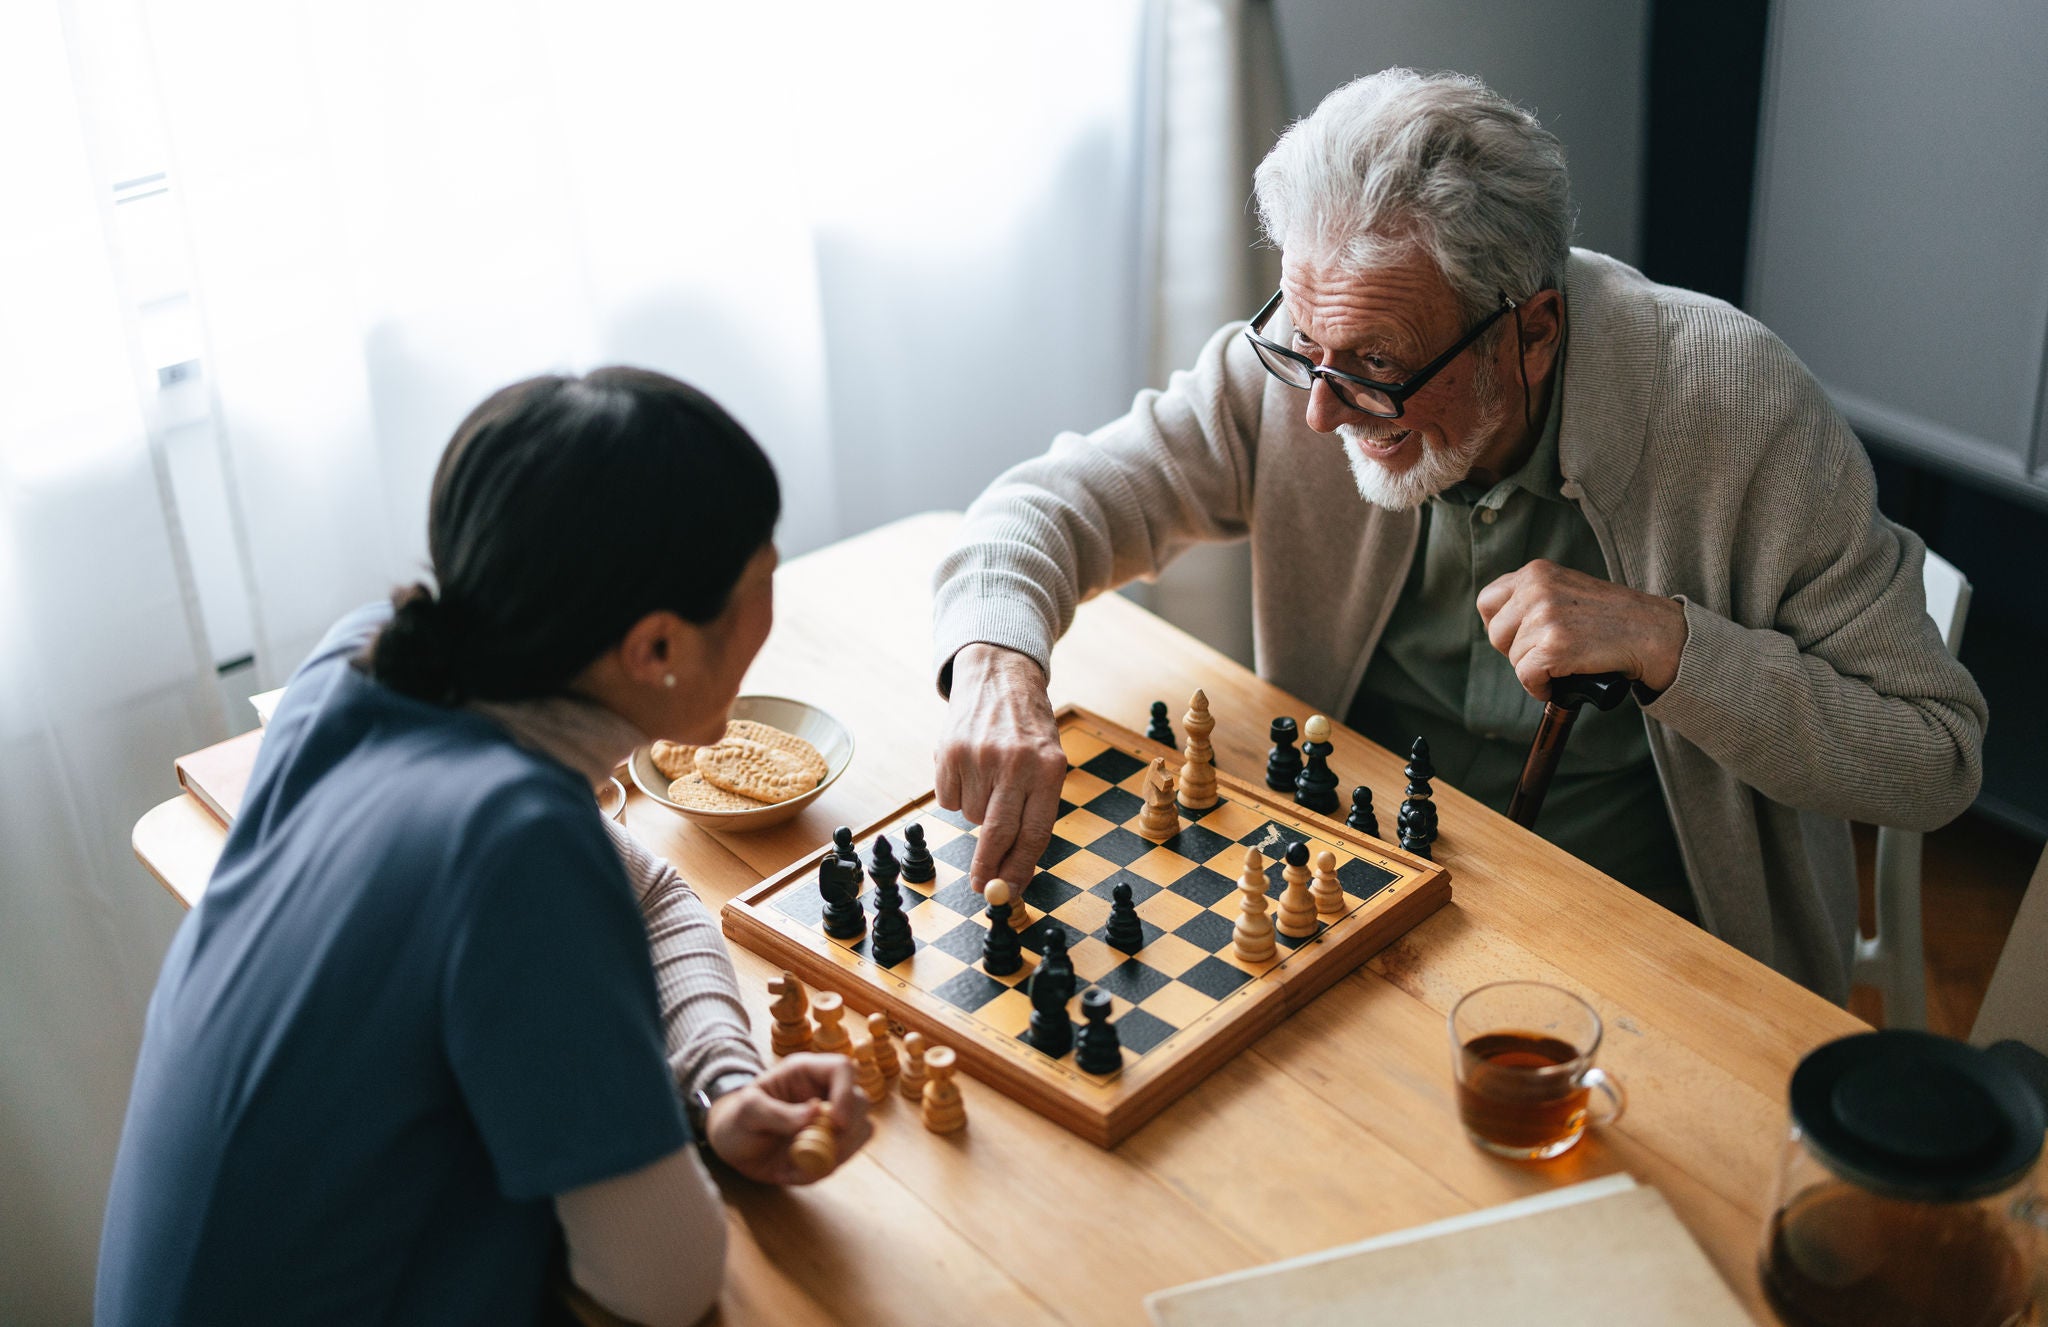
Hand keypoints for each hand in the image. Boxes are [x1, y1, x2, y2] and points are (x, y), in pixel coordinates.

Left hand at [704, 1054, 870, 1184]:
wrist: (734, 1146)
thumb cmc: (737, 1119)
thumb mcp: (747, 1112)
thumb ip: (776, 1112)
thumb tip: (815, 1112)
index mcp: (806, 1072)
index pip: (842, 1068)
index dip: (846, 1093)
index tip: (835, 1123)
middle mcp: (825, 1091)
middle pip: (860, 1101)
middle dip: (844, 1131)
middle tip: (816, 1150)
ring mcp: (831, 1118)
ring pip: (861, 1130)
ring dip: (837, 1153)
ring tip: (798, 1165)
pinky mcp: (831, 1143)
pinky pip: (845, 1156)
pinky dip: (824, 1168)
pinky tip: (795, 1171)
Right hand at [934, 644, 1068, 892]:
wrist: (998, 676)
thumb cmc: (1028, 729)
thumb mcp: (1048, 761)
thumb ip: (1035, 809)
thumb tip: (1015, 867)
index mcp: (1050, 768)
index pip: (1035, 832)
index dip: (1021, 868)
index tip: (1010, 892)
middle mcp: (1016, 763)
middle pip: (999, 834)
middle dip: (989, 868)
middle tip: (982, 889)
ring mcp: (980, 757)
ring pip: (971, 816)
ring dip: (976, 811)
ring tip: (987, 779)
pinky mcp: (950, 752)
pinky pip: (948, 799)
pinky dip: (956, 794)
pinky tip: (968, 768)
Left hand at [1475, 560, 1687, 700]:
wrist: (1651, 632)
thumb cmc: (1610, 618)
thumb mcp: (1566, 589)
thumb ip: (1533, 597)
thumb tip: (1496, 628)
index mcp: (1535, 572)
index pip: (1487, 602)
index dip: (1499, 626)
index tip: (1518, 637)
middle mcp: (1536, 589)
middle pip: (1495, 634)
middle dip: (1514, 651)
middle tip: (1545, 654)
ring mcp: (1545, 616)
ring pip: (1513, 659)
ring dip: (1534, 669)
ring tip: (1563, 663)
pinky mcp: (1554, 645)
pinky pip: (1526, 677)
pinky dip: (1540, 687)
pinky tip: (1560, 681)